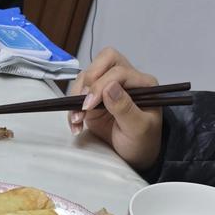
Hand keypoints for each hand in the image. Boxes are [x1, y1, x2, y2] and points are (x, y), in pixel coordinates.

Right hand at [69, 48, 163, 171]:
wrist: (135, 155)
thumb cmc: (142, 142)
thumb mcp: (138, 128)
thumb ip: (125, 107)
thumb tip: (109, 87)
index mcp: (142, 83)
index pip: (119, 71)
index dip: (100, 85)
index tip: (88, 106)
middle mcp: (126, 80)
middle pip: (105, 59)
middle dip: (89, 79)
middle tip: (82, 102)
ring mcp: (109, 88)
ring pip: (88, 75)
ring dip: (77, 95)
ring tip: (77, 120)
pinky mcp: (95, 99)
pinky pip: (79, 92)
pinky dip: (72, 107)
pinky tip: (76, 124)